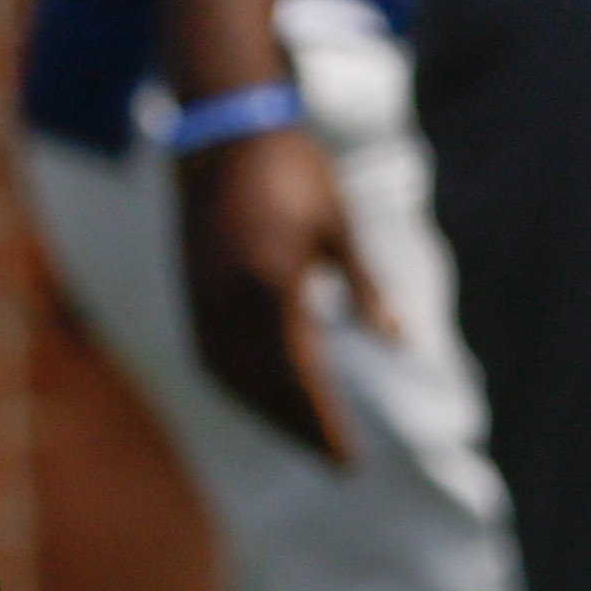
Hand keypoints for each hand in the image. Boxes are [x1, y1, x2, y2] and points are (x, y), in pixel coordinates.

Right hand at [170, 111, 384, 470]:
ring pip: (233, 378)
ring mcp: (203, 296)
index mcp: (272, 282)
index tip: (350, 461)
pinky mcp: (189, 290)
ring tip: (304, 438)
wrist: (224, 128)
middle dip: (300, 430)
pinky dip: (237, 387)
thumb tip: (401, 342)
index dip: (324, 423)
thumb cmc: (295, 169)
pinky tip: (261, 397)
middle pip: (265, 388)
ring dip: (267, 414)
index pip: (300, 376)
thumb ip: (366, 289)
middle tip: (335, 462)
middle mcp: (230, 298)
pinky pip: (211, 356)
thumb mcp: (339, 227)